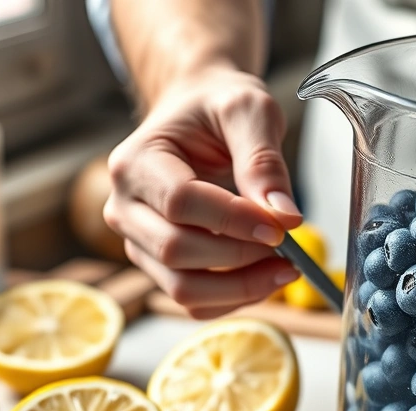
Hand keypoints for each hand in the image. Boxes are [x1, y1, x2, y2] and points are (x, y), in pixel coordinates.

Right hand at [103, 68, 303, 318]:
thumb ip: (264, 161)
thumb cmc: (218, 106)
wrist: (200, 112)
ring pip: (182, 287)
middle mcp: (125, 206)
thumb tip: (284, 216)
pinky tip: (267, 277)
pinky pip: (193, 300)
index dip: (234, 221)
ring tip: (286, 269)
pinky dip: (234, 298)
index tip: (281, 227)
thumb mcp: (249, 111)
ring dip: (240, 287)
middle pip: (175, 251)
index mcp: (135, 161)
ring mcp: (138, 240)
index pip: (181, 203)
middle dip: (240, 257)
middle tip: (290, 249)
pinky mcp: (159, 264)